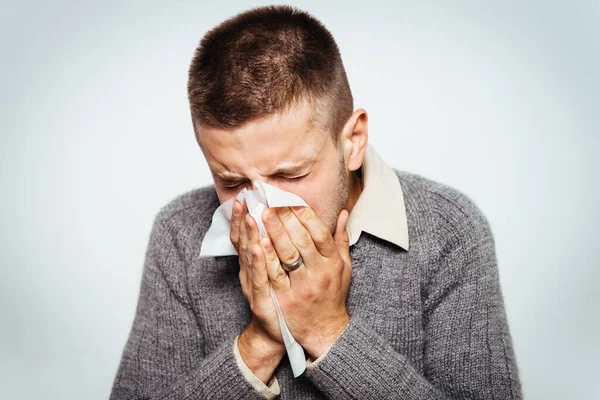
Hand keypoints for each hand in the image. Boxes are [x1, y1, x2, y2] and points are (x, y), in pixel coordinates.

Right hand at [229, 200, 284, 353]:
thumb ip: (284, 246)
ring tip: (248, 215)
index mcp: (256, 262)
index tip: (244, 196)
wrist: (279, 333)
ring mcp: (252, 284)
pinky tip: (258, 245)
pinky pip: (259, 276)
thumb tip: (286, 222)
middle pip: (244, 240)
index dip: (242, 216)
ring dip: (248, 234)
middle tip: (245, 198)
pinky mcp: (259, 298)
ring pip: (249, 255)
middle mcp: (250, 271)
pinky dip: (257, 260)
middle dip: (244, 218)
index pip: (246, 234)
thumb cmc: (282, 298)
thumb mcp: (280, 269)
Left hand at [259, 205, 351, 357]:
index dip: (305, 214)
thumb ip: (341, 239)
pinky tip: (257, 243)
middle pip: (302, 240)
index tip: (290, 199)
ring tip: (260, 215)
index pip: (320, 233)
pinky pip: (274, 276)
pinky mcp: (286, 299)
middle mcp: (319, 273)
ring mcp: (302, 287)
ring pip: (287, 255)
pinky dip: (266, 258)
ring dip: (274, 233)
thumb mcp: (343, 268)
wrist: (324, 331)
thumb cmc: (332, 295)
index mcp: (332, 263)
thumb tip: (343, 212)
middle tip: (270, 201)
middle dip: (285, 219)